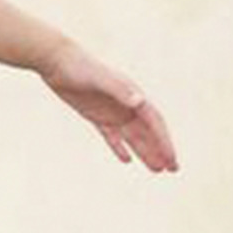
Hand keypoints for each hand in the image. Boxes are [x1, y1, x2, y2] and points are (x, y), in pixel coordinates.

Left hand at [41, 41, 176, 173]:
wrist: (58, 62)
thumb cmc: (80, 68)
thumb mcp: (100, 79)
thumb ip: (120, 90)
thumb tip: (140, 102)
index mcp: (132, 95)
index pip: (154, 123)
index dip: (164, 142)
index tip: (172, 158)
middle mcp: (126, 104)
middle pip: (148, 132)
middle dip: (161, 150)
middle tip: (174, 169)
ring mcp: (112, 111)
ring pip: (133, 137)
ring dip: (146, 152)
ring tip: (157, 170)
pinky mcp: (96, 116)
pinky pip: (111, 136)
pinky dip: (119, 148)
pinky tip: (126, 160)